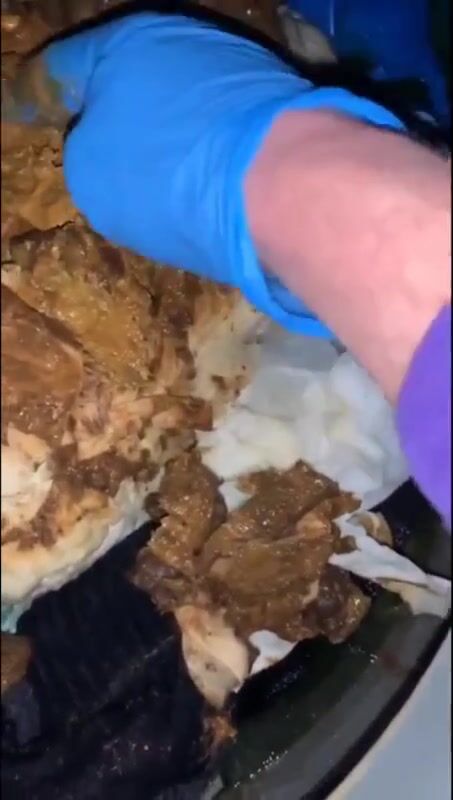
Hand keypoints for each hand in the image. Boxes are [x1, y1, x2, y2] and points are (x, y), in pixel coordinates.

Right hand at [42, 11, 401, 334]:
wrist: (280, 184)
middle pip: (136, 79)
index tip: (46, 119)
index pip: (69, 67)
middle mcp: (182, 43)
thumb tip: (109, 143)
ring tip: (170, 176)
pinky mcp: (281, 103)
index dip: (53, 98)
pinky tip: (214, 180)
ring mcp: (238, 68)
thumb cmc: (165, 176)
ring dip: (175, 131)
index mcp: (123, 44)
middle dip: (122, 111)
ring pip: (187, 102)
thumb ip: (87, 147)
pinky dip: (214, 148)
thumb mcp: (92, 175)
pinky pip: (226, 126)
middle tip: (112, 152)